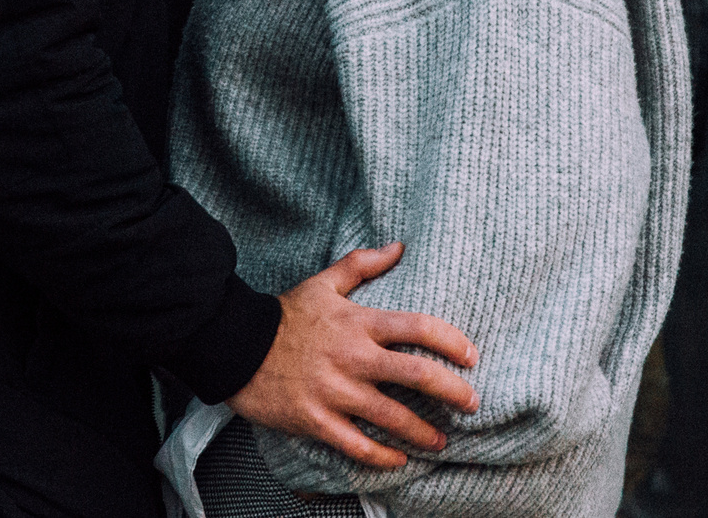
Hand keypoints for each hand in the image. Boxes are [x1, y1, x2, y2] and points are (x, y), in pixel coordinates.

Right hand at [226, 243, 479, 469]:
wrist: (235, 345)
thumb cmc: (284, 315)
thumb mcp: (324, 283)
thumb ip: (362, 264)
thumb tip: (399, 246)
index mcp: (358, 322)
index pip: (418, 328)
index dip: (451, 341)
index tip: (472, 357)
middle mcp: (352, 357)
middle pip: (416, 374)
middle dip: (452, 391)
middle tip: (472, 403)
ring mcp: (334, 392)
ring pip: (392, 417)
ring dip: (423, 431)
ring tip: (441, 440)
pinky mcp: (315, 420)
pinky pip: (357, 446)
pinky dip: (382, 457)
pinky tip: (399, 460)